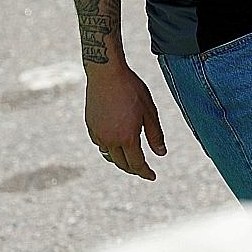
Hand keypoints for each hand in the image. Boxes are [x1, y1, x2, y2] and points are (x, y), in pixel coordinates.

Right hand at [84, 63, 166, 178]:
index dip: (145, 172)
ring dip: (120, 159)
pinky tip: (115, 142)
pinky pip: (100, 144)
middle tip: (143, 169)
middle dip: (133, 169)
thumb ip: (155, 135)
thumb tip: (161, 154)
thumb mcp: (149, 111)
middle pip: (122, 163)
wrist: (106, 74)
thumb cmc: (131, 90)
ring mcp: (97, 134)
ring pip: (109, 155)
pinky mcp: (90, 126)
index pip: (137, 164)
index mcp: (127, 137)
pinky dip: (109, 147)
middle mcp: (110, 140)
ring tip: (130, 158)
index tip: (152, 177)